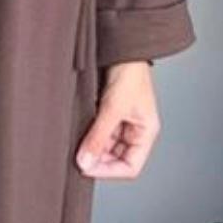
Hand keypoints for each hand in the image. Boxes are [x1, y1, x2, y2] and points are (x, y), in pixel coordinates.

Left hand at [75, 60, 159, 178]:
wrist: (121, 51)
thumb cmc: (129, 74)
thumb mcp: (112, 109)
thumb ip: (98, 137)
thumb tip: (86, 161)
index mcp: (145, 133)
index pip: (130, 167)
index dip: (109, 172)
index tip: (88, 167)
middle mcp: (134, 132)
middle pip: (115, 160)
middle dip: (98, 160)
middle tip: (78, 157)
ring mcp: (121, 125)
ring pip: (104, 148)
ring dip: (91, 148)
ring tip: (77, 143)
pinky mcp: (108, 116)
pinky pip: (98, 134)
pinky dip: (88, 137)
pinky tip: (78, 132)